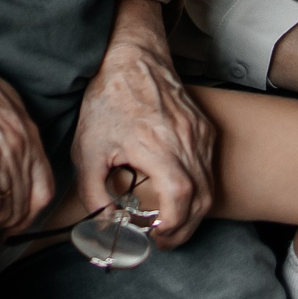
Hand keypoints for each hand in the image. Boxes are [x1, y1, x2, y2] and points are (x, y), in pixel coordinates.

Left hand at [70, 0, 215, 245]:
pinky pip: (208, 169)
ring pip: (209, 187)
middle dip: (183, 228)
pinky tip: (177, 194)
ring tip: (168, 223)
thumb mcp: (88, 149)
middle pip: (201, 199)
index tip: (155, 236)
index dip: (173, 225)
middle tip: (162, 240)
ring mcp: (200, 135)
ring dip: (192, 212)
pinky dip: (198, 189)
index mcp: (156, 145)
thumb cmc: (108, 99)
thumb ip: (94, 191)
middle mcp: (186, 141)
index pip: (180, 197)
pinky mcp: (204, 130)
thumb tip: (106, 222)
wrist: (132, 58)